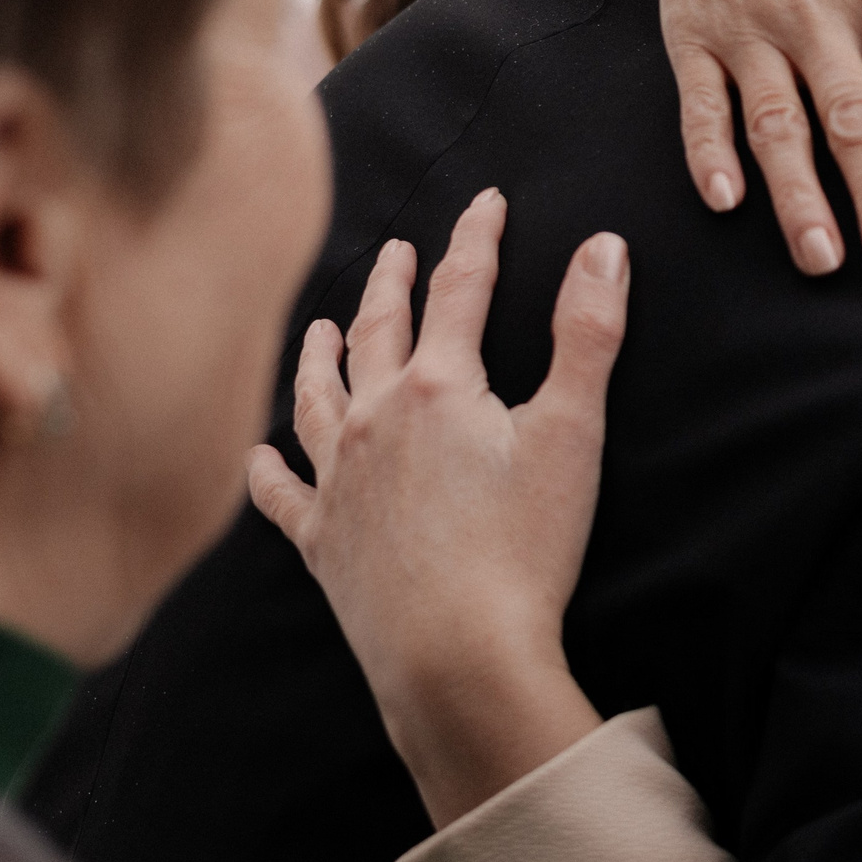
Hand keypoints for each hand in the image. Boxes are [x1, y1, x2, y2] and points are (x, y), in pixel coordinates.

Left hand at [249, 191, 619, 825]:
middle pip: (378, 333)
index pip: (460, 290)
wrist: (455, 657)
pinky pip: (285, 494)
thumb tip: (603, 247)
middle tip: (396, 253)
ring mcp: (339, 481)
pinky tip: (259, 456)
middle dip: (390, 285)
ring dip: (319, 356)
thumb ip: (587, 334)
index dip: (476, 240)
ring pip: (317, 399)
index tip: (485, 203)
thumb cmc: (522, 549)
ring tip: (320, 327)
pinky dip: (271, 470)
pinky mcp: (322, 541)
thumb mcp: (571, 433)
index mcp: (438, 388)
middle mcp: (374, 420)